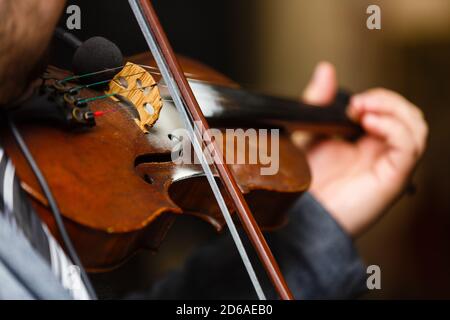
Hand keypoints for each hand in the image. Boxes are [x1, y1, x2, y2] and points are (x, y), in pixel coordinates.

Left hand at [299, 62, 427, 236]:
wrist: (300, 214)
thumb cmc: (302, 180)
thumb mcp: (307, 132)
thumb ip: (318, 102)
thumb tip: (326, 69)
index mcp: (365, 142)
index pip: (390, 112)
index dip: (378, 99)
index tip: (351, 101)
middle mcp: (381, 153)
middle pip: (409, 116)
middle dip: (387, 100)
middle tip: (357, 104)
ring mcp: (388, 165)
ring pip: (416, 128)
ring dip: (393, 110)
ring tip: (363, 111)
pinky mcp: (391, 179)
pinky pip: (409, 148)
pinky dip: (394, 128)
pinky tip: (370, 123)